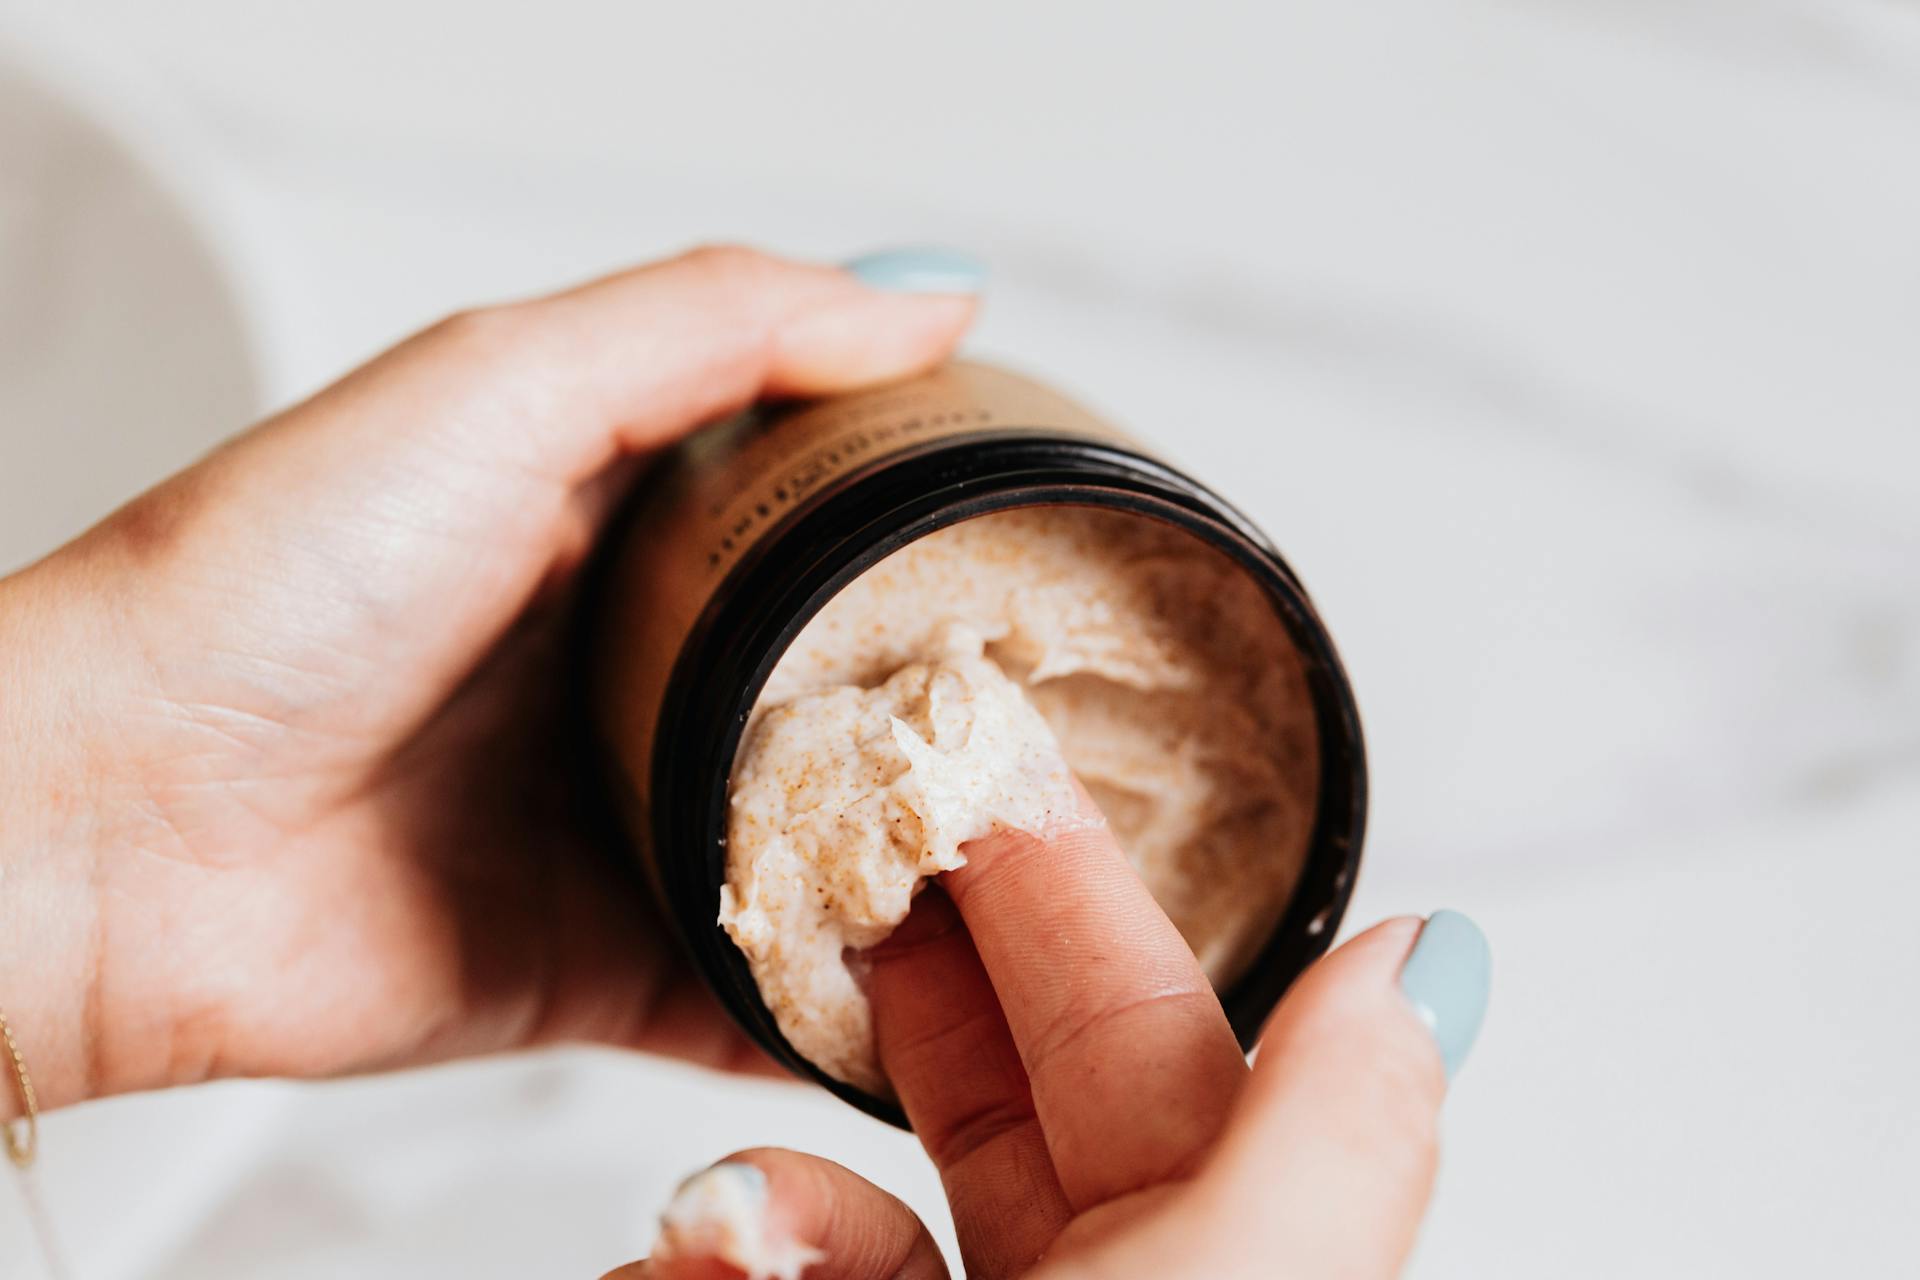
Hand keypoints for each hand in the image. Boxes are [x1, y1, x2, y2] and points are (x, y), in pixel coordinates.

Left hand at [0, 246, 976, 1111]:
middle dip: (944, 714)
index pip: (815, 513)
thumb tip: (924, 302)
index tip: (1048, 542)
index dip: (932, 523)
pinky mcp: (590, 966)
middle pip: (829, 693)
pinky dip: (828, 1009)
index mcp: (610, 525)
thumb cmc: (264, 587)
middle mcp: (620, 675)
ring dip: (906, 864)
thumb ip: (718, 326)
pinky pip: (743, 997)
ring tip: (1040, 866)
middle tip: (1072, 720)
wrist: (101, 829)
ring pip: (809, 852)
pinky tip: (929, 1004)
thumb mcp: (502, 386)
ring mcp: (609, 825)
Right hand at [610, 822, 1489, 1279]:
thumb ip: (1326, 1150)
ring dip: (772, 1206)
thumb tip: (1442, 958)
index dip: (1073, 899)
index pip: (1153, 1050)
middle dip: (917, 983)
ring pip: (853, 1226)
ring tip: (714, 1238)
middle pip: (1007, 1107)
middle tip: (847, 857)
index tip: (987, 764)